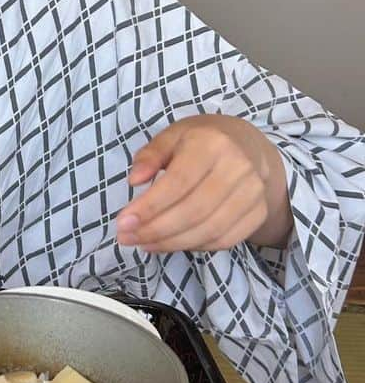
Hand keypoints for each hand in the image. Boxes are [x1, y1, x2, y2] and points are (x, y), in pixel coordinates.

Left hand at [116, 114, 291, 253]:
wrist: (249, 146)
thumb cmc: (201, 141)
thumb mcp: (172, 136)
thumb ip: (150, 156)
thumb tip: (134, 180)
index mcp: (212, 143)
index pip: (178, 183)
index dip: (149, 207)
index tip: (123, 222)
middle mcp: (237, 168)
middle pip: (193, 211)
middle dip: (156, 230)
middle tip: (127, 238)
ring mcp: (253, 193)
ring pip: (209, 230)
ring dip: (171, 243)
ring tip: (144, 244)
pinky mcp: (259, 213)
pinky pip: (224, 240)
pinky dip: (195, 246)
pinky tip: (171, 243)